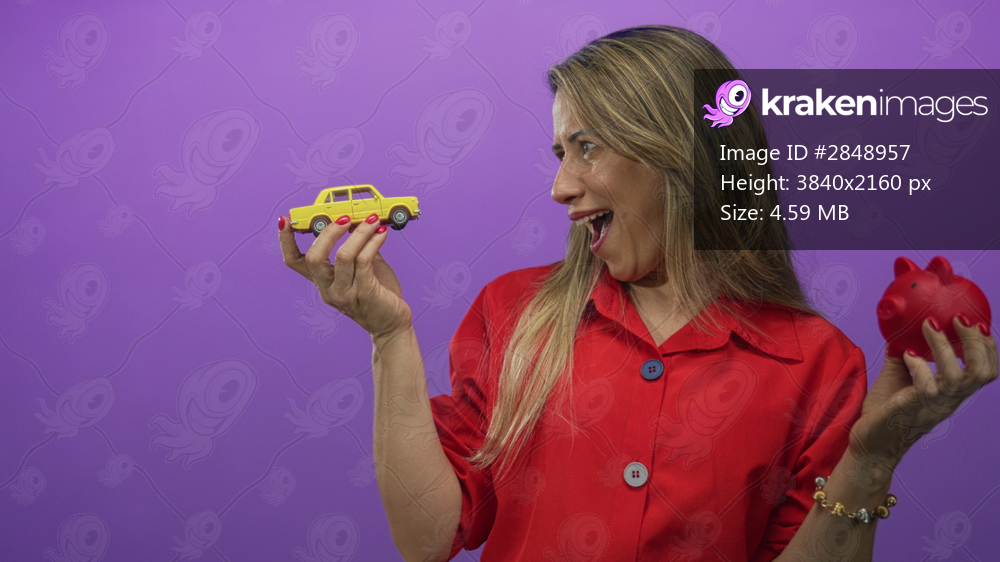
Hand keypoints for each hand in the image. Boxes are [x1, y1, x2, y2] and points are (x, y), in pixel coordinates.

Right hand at [279, 214, 412, 339]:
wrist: (391, 323)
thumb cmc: (377, 294)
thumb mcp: (361, 268)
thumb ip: (355, 248)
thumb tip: (354, 222)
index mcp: (322, 281)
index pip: (294, 261)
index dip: (286, 241)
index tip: (284, 221)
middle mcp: (328, 289)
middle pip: (314, 257)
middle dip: (329, 232)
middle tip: (345, 218)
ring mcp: (345, 293)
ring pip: (343, 256)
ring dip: (359, 233)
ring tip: (371, 221)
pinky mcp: (364, 293)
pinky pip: (364, 261)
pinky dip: (373, 242)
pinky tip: (381, 233)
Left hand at [849, 316, 997, 463]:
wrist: (868, 443)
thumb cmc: (884, 411)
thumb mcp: (898, 377)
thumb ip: (905, 356)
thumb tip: (899, 329)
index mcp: (951, 393)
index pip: (985, 372)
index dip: (989, 348)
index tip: (978, 324)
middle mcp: (948, 400)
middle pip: (981, 372)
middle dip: (976, 342)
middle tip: (958, 319)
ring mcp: (932, 406)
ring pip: (957, 376)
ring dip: (943, 346)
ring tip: (928, 325)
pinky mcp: (911, 409)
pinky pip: (926, 386)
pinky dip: (919, 366)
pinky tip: (907, 355)